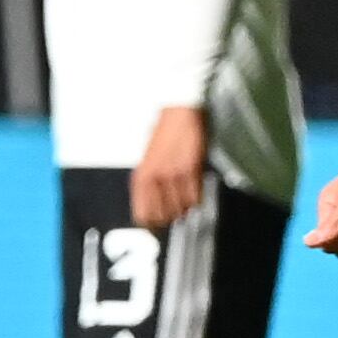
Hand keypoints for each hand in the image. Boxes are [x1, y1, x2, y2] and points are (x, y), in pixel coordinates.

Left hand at [130, 104, 208, 229]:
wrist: (180, 112)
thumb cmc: (164, 131)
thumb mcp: (147, 159)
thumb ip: (149, 182)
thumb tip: (152, 205)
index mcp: (141, 176)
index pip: (142, 214)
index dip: (149, 223)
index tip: (154, 225)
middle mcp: (156, 178)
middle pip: (163, 216)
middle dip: (169, 217)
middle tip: (172, 212)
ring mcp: (174, 175)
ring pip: (182, 209)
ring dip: (184, 208)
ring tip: (183, 199)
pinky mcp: (192, 170)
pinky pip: (196, 197)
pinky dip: (196, 199)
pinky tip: (194, 191)